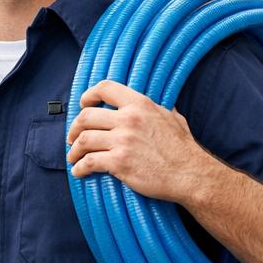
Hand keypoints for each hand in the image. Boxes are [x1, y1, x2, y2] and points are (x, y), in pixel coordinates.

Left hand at [65, 80, 210, 203]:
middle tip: (72, 137)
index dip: (88, 95)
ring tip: (73, 157)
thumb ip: (159, 109)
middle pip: (87, 116)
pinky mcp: (119, 162)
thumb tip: (160, 105)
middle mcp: (129, 119)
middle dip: (74, 127)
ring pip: (83, 140)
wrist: (190, 174)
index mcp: (140, 104)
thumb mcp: (173, 118)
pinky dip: (80, 168)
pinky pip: (89, 162)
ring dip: (74, 150)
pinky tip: (79, 172)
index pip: (105, 88)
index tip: (83, 104)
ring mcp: (123, 141)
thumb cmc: (183, 149)